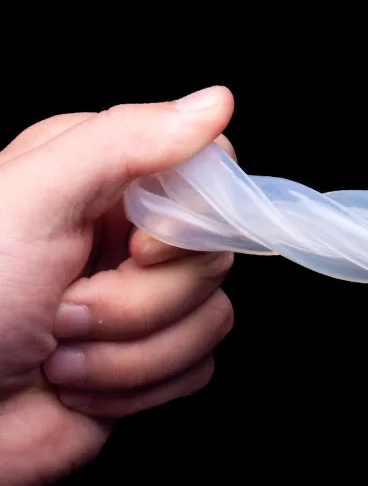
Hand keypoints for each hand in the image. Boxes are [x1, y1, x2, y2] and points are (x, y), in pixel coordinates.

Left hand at [0, 88, 235, 485]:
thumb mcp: (32, 201)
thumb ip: (126, 141)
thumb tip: (216, 101)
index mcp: (105, 177)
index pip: (209, 170)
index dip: (190, 217)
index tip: (137, 246)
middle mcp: (129, 232)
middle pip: (212, 254)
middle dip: (137, 301)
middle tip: (64, 308)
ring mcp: (145, 298)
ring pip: (211, 314)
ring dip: (128, 352)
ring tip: (59, 353)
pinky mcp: (153, 355)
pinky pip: (198, 364)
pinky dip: (136, 385)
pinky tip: (79, 385)